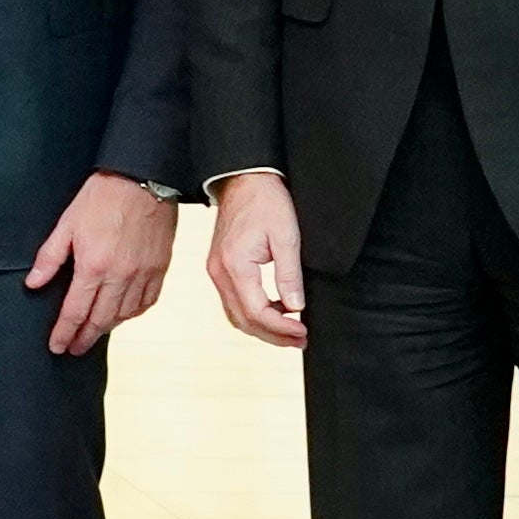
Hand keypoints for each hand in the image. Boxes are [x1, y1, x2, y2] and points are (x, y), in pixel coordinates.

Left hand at [26, 171, 178, 358]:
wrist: (143, 177)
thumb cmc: (103, 196)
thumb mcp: (67, 223)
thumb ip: (50, 257)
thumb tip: (34, 284)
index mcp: (93, 266)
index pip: (75, 312)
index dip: (64, 333)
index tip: (57, 347)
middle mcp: (120, 276)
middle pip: (100, 320)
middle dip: (84, 338)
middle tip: (74, 348)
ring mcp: (143, 274)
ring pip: (124, 315)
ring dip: (107, 328)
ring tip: (94, 332)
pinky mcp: (159, 268)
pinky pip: (147, 302)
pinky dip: (133, 313)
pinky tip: (123, 314)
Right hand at [205, 169, 307, 348]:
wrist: (244, 179)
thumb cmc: (267, 201)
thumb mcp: (287, 236)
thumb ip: (289, 274)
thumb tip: (295, 307)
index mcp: (235, 265)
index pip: (257, 312)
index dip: (281, 328)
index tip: (303, 331)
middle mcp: (219, 272)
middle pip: (244, 320)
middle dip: (273, 335)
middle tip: (301, 339)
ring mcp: (215, 271)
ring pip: (236, 315)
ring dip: (263, 327)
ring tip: (291, 331)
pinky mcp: (219, 267)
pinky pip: (233, 301)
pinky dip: (253, 312)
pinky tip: (276, 310)